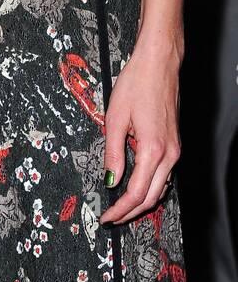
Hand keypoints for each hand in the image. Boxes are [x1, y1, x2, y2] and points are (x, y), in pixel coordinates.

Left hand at [99, 41, 181, 224]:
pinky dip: (150, 186)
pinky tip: (136, 185)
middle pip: (151, 197)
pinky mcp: (174, 143)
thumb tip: (110, 180)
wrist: (159, 63)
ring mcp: (175, 149)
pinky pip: (164, 175)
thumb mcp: (115, 118)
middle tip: (111, 218)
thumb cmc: (137, 83)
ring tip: (120, 207)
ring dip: (141, 201)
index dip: (120, 210)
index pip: (136, 193)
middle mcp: (169, 154)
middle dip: (131, 212)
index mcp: (153, 149)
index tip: (106, 218)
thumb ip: (113, 153)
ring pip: (160, 188)